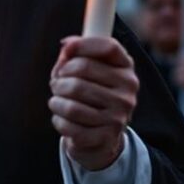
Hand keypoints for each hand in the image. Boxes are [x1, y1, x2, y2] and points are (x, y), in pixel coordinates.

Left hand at [49, 36, 138, 170]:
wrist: (100, 138)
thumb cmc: (88, 96)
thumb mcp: (87, 72)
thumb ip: (75, 54)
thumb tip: (67, 45)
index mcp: (126, 70)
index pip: (109, 46)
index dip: (83, 44)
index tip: (66, 50)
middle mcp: (127, 92)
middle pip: (82, 69)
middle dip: (60, 77)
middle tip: (57, 85)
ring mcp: (119, 116)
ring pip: (72, 102)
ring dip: (56, 101)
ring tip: (57, 102)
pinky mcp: (106, 137)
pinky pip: (68, 124)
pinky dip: (58, 121)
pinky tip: (63, 119)